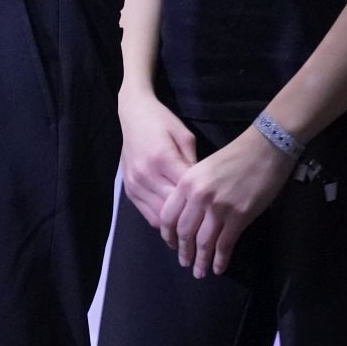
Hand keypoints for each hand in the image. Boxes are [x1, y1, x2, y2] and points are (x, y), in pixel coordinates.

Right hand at [119, 89, 197, 230]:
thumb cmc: (163, 122)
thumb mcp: (186, 137)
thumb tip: (205, 190)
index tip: (217, 211)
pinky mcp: (129, 191)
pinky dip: (163, 221)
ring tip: (194, 230)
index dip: (202, 204)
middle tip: (209, 227)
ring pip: (159, 217)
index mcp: (162, 158)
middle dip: (191, 220)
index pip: (186, 191)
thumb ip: (194, 164)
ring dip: (176, 225)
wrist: (133, 114)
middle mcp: (146, 175)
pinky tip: (177, 221)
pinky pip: (148, 215)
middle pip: (172, 209)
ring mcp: (135, 185)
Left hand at [160, 124, 296, 278]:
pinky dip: (221, 259)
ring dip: (201, 261)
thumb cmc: (237, 155)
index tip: (172, 245)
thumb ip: (193, 189)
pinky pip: (225, 245)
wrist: (266, 147)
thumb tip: (189, 215)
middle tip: (185, 263)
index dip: (168, 235)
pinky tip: (219, 268)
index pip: (168, 216)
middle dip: (184, 252)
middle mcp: (199, 196)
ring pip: (203, 242)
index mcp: (187, 182)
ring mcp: (219, 207)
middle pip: (184, 232)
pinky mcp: (239, 216)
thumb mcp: (205, 168)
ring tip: (200, 272)